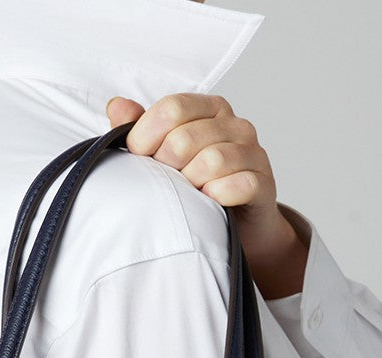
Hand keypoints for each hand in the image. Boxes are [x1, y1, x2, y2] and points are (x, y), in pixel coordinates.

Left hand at [106, 92, 307, 298]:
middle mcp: (235, 125)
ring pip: (211, 161)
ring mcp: (253, 152)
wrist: (239, 226)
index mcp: (209, 109)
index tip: (138, 157)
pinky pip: (237, 184)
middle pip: (184, 138)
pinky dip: (218, 196)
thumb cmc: (198, 187)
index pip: (172, 108)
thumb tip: (117, 107)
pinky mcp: (263, 183)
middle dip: (167, 167)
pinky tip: (211, 203)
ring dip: (191, 185)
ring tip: (190, 195)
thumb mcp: (165, 156)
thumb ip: (140, 130)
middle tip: (169, 183)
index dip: (146, 136)